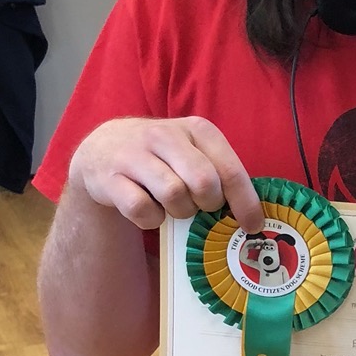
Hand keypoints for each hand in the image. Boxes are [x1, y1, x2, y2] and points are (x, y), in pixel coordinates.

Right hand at [66, 117, 262, 231]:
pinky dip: (151, 219)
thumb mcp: (193, 153)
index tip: (253, 226)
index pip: (229, 170)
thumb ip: (220, 174)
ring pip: (173, 195)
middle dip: (208, 204)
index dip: (245, 203)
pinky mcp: (110, 178)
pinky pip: (142, 210)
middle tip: (201, 206)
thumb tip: (251, 215)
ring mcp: (134, 155)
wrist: (102, 149)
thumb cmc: (161, 157)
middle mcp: (165, 136)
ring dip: (179, 212)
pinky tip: (149, 209)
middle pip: (203, 183)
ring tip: (173, 206)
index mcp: (196, 129)